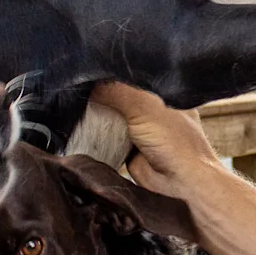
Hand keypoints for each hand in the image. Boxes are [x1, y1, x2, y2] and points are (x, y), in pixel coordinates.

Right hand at [90, 82, 229, 200]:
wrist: (179, 186)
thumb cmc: (175, 144)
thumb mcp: (144, 107)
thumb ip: (116, 91)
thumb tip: (87, 82)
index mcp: (165, 93)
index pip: (135, 76)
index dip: (115, 72)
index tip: (92, 69)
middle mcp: (154, 110)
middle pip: (120, 94)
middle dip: (103, 92)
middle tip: (79, 87)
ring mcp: (141, 130)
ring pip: (112, 116)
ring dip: (98, 114)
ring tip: (76, 104)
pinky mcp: (128, 149)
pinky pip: (107, 137)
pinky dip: (96, 133)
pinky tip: (82, 125)